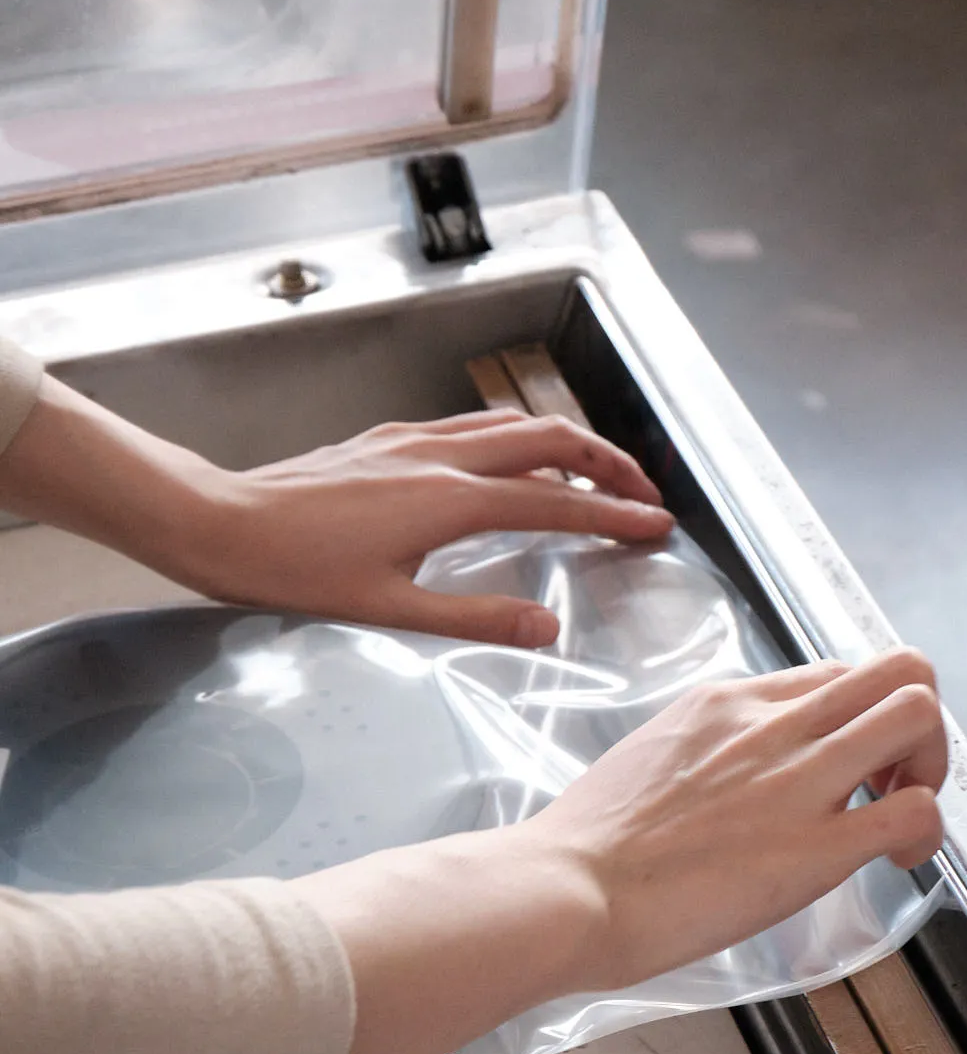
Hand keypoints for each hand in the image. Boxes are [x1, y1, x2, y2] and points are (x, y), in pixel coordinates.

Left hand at [198, 409, 672, 645]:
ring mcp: (413, 439)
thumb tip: (549, 628)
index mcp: (449, 500)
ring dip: (566, 443)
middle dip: (608, 462)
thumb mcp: (392, 609)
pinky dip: (515, 440)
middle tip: (644, 492)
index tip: (656, 526)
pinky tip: (512, 464)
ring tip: (596, 474)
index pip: (557, 501)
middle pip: (550, 439)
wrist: (223, 524)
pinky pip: (472, 427)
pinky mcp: (388, 438)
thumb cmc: (298, 571)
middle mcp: (439, 456)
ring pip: (512, 425)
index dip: (613, 514)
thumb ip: (478, 618)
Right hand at [520, 647, 946, 988]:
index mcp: (726, 703)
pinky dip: (926, 832)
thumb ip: (704, 754)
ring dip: (930, 764)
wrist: (566, 890)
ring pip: (917, 713)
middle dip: (915, 725)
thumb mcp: (648, 758)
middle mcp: (771, 726)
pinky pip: (915, 812)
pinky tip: (893, 860)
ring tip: (898, 812)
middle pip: (897, 668)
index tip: (847, 764)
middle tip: (890, 779)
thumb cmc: (587, 846)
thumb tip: (728, 778)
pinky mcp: (813, 850)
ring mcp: (797, 782)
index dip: (859, 716)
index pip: (833, 674)